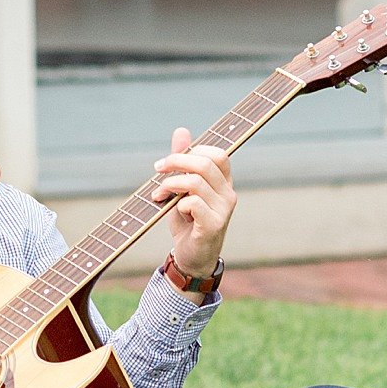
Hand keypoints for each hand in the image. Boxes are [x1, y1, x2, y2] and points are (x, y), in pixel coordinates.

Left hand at [151, 127, 235, 283]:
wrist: (191, 257)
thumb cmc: (187, 221)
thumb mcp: (181, 188)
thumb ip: (183, 161)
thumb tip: (181, 130)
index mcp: (224, 182)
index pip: (218, 154)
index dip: (193, 151)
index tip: (169, 160)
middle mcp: (228, 194)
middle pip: (205, 163)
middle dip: (176, 162)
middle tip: (158, 169)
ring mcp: (224, 210)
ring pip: (196, 182)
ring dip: (171, 184)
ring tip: (160, 194)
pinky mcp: (214, 225)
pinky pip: (192, 203)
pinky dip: (177, 204)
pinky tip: (175, 211)